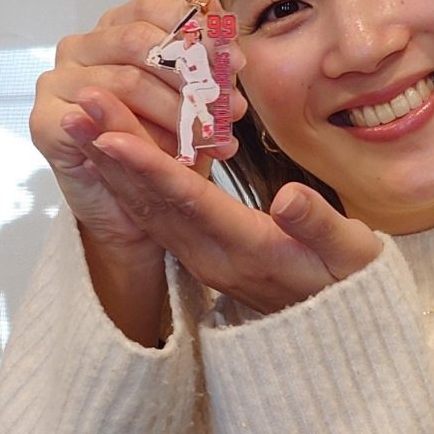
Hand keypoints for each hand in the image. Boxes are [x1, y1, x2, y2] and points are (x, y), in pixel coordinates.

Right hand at [30, 0, 247, 259]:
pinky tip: (177, 157)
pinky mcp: (46, 122)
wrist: (132, 210)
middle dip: (194, 76)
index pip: (153, 7)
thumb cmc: (163, 147)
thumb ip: (200, 51)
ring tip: (215, 139)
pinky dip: (147, 140)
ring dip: (181, 113)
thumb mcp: (195, 101)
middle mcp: (81, 48)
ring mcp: (59, 83)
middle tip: (232, 109)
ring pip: (128, 82)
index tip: (235, 63)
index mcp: (115, 30)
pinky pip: (101, 122)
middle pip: (140, 40)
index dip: (198, 31)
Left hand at [65, 87, 382, 314]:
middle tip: (83, 102)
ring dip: (113, 161)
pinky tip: (111, 150)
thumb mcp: (350, 253)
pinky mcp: (200, 255)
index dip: (148, 167)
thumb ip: (318, 224)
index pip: (188, 201)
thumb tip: (288, 198)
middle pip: (154, 198)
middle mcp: (211, 256)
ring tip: (83, 117)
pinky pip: (155, 215)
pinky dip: (129, 179)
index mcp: (246, 249)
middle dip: (116, 149)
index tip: (111, 135)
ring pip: (147, 206)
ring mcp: (201, 258)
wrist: (337, 331)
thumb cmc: (350, 281)